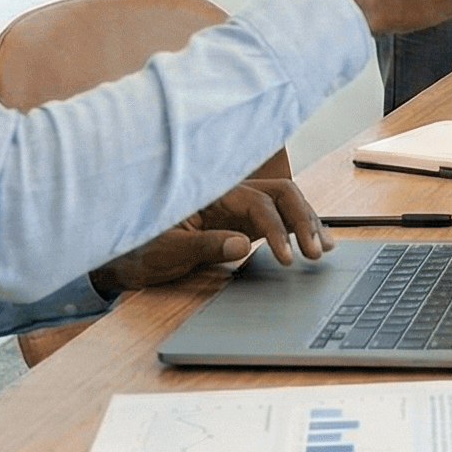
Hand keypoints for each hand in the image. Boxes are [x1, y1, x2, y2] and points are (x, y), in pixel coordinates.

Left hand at [89, 178, 323, 298]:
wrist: (127, 259)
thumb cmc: (141, 250)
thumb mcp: (168, 251)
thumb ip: (205, 245)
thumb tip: (243, 245)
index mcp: (212, 194)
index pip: (258, 203)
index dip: (277, 229)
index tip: (288, 258)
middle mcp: (230, 195)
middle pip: (281, 193)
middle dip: (303, 219)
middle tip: (315, 252)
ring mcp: (238, 208)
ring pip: (285, 203)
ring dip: (308, 223)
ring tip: (324, 250)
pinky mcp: (243, 222)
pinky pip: (279, 218)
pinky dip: (299, 229)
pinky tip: (314, 244)